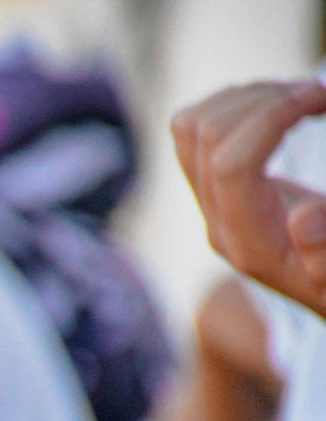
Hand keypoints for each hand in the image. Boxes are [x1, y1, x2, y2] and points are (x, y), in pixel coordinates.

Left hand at [173, 79, 325, 317]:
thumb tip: (303, 217)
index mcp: (250, 241)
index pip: (232, 163)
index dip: (273, 116)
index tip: (322, 97)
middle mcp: (217, 222)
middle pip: (205, 136)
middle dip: (263, 98)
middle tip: (319, 95)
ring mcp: (208, 205)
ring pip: (191, 127)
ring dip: (246, 96)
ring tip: (302, 96)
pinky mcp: (212, 191)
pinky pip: (194, 132)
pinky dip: (234, 104)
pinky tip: (280, 107)